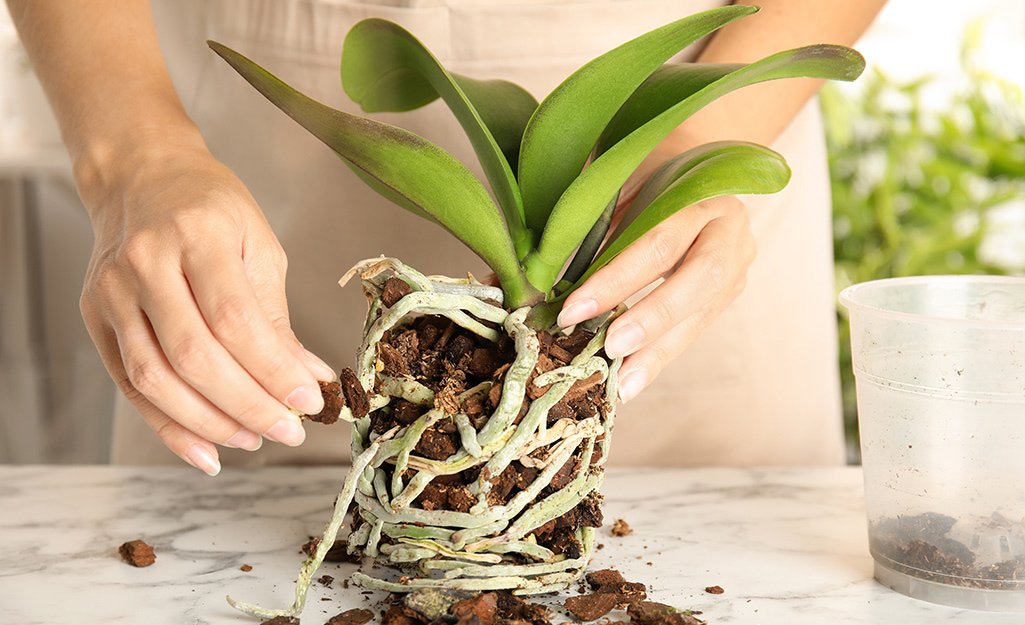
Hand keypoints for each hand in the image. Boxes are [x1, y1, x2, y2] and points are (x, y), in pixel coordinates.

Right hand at [79, 139, 335, 474]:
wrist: (141, 178)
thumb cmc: (211, 209)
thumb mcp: (259, 247)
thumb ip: (278, 317)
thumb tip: (309, 379)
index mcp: (196, 234)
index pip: (234, 319)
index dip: (272, 370)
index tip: (309, 401)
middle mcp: (145, 262)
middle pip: (194, 355)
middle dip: (248, 404)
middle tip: (289, 430)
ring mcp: (113, 292)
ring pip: (156, 378)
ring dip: (210, 422)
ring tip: (255, 439)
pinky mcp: (96, 318)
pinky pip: (130, 385)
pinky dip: (169, 426)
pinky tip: (206, 451)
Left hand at [557, 194, 755, 402]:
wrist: (690, 163)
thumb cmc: (643, 175)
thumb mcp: (617, 188)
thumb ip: (590, 230)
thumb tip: (537, 286)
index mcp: (699, 192)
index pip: (658, 242)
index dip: (616, 280)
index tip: (573, 311)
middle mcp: (727, 228)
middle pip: (698, 279)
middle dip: (651, 319)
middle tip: (611, 349)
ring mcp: (736, 262)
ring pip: (702, 313)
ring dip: (658, 352)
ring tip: (623, 384)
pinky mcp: (729, 291)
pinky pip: (695, 327)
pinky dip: (660, 355)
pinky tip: (633, 380)